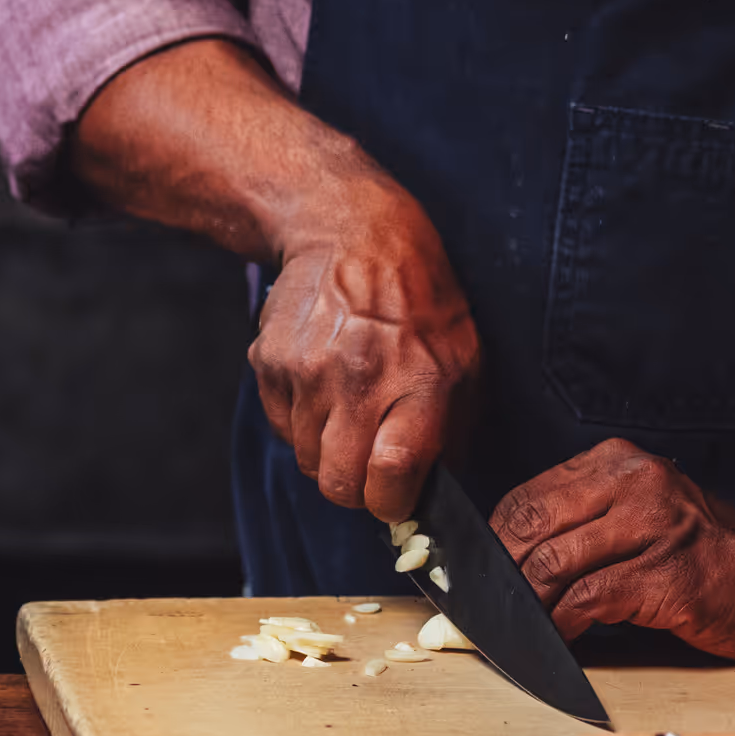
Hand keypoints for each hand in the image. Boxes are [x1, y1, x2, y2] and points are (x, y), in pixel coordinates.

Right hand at [248, 178, 478, 523]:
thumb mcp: (463, 357)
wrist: (352, 233)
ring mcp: (308, 371)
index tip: (395, 498)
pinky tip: (322, 386)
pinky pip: (281, 427)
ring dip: (326, 451)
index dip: (391, 502)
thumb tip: (433, 490)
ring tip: (347, 410)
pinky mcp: (271, 363)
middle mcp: (361, 378)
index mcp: (419, 381)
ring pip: (306, 460)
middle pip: (339, 482)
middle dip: (355, 489)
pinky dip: (300, 422)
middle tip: (368, 467)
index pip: (390, 474)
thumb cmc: (419, 300)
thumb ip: (453, 428)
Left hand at [490, 439, 734, 660]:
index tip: (472, 578)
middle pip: (530, 528)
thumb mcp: (639, 515)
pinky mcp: (668, 574)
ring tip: (512, 631)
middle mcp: (635, 484)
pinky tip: (554, 642)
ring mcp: (654, 527)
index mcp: (617, 463)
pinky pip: (588, 600)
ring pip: (552, 565)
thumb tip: (506, 564)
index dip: (489, 545)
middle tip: (480, 611)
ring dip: (523, 608)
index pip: (525, 499)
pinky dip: (559, 627)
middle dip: (496, 577)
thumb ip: (581, 524)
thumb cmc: (708, 553)